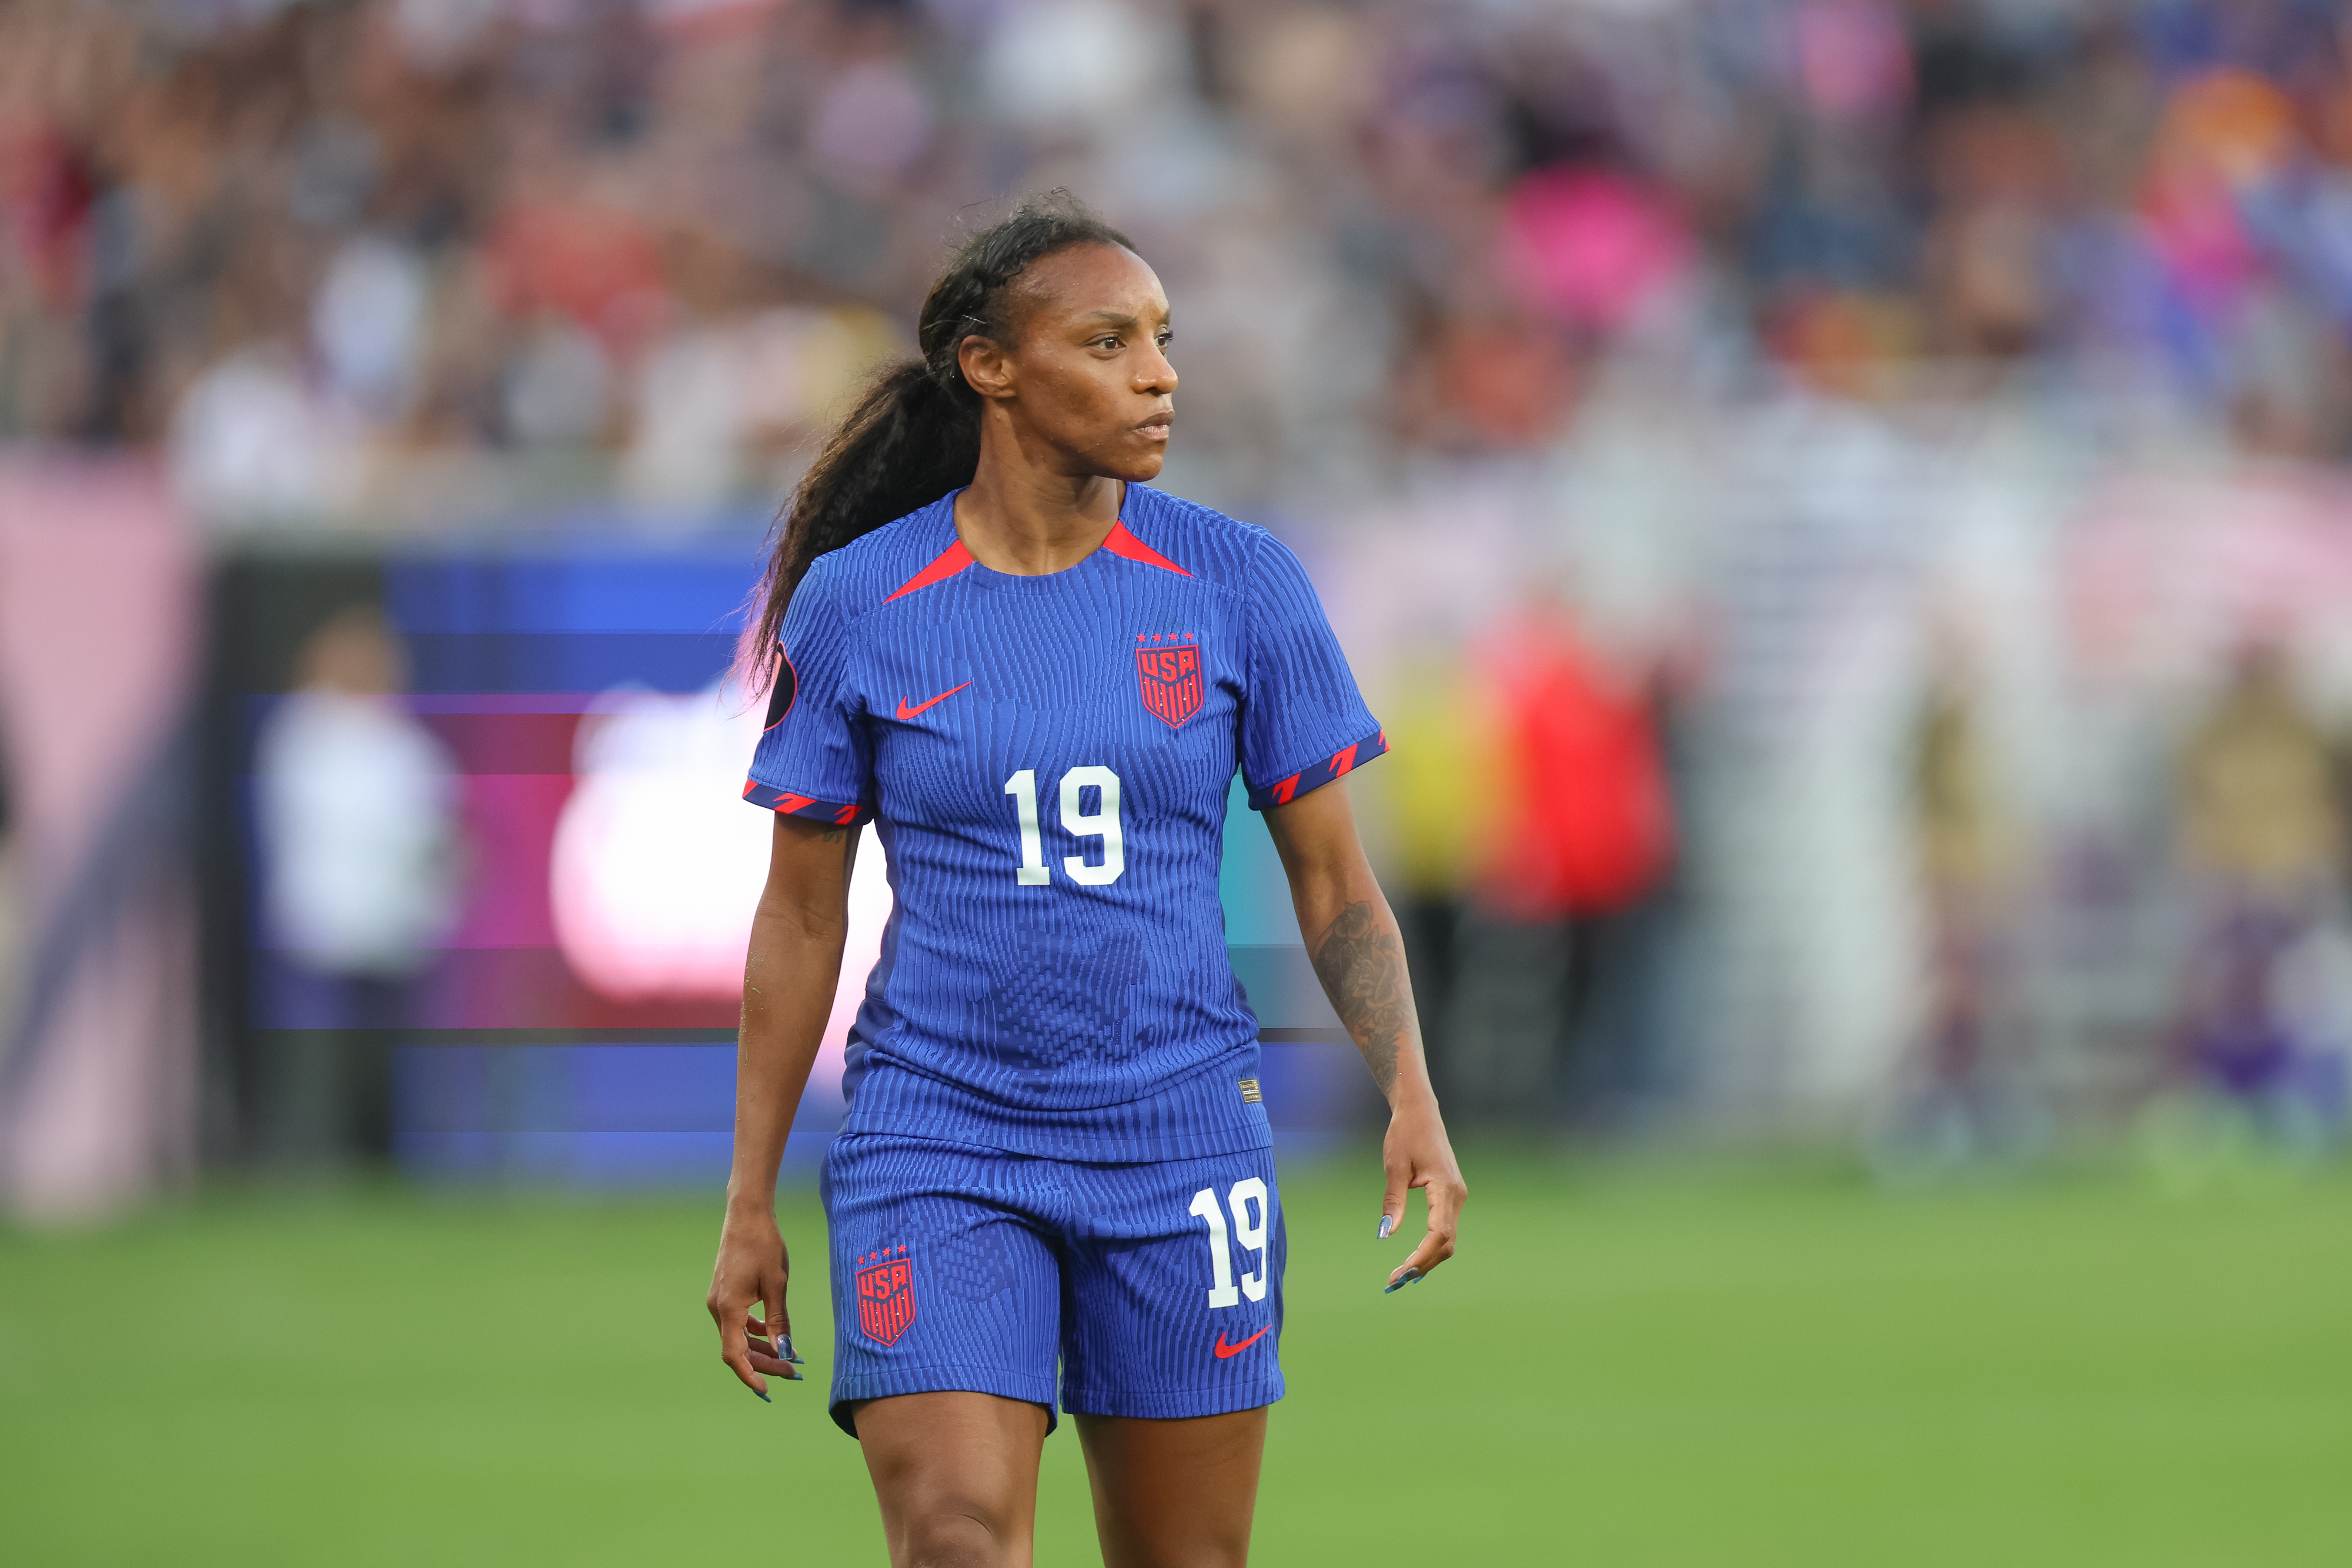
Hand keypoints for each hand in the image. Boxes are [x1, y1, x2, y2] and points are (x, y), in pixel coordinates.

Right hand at [708, 1204, 801, 1396]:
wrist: (746, 1215)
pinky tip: (773, 1334)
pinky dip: (754, 1332)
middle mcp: (718, 1308)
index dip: (750, 1375)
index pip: (734, 1355)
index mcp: (728, 1308)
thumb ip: (779, 1321)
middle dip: (764, 1363)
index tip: (767, 1391)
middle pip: (738, 1348)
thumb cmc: (764, 1245)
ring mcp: (719, 1301)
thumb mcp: (777, 1285)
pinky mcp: (724, 1294)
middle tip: (792, 1371)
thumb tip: (784, 1352)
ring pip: (738, 1337)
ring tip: (789, 1356)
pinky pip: (738, 1322)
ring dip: (760, 1348)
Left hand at [1377, 1094, 1465, 1290]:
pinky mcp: (1450, 1195)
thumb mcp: (1394, 1166)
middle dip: (1422, 1265)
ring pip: (1447, 1239)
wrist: (1420, 1111)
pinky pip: (1445, 1228)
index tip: (1399, 1273)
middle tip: (1394, 1281)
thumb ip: (1392, 1201)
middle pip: (1445, 1243)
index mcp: (1445, 1188)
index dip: (1420, 1258)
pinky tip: (1415, 1260)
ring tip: (1401, 1275)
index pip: (1438, 1235)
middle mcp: (1456, 1195)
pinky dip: (1431, 1246)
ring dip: (1427, 1259)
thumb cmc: (1405, 1133)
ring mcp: (1456, 1196)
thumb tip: (1385, 1234)